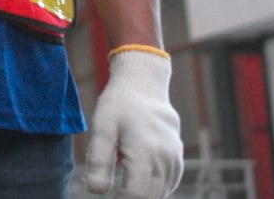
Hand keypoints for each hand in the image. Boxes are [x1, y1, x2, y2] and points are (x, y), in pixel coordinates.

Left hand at [85, 49, 183, 197]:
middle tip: (114, 192)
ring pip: (161, 193)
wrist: (144, 85)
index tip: (107, 196)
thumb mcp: (101, 128)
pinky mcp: (178, 158)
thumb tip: (95, 191)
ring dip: (143, 194)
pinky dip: (155, 189)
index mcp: (144, 153)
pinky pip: (169, 184)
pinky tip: (138, 180)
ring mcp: (174, 159)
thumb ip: (98, 161)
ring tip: (123, 184)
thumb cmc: (118, 106)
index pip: (136, 195)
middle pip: (150, 197)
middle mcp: (164, 159)